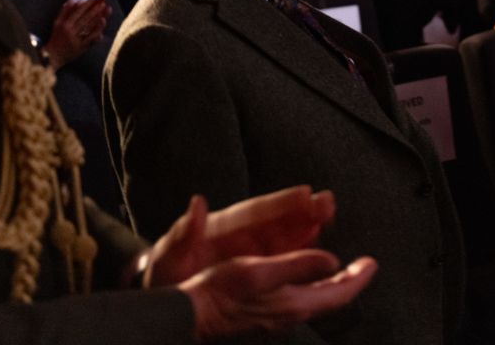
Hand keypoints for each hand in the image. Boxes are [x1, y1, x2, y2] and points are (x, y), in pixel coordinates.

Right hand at [43, 0, 108, 68]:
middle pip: (85, 18)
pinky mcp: (81, 47)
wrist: (53, 56)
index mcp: (65, 24)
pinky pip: (90, 39)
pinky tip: (103, 24)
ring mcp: (76, 39)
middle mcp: (71, 31)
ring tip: (106, 10)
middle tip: (103, 2)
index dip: (87, 5)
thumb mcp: (56, 23)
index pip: (78, 12)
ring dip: (98, 17)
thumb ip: (64, 11)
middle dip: (95, 9)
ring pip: (89, 27)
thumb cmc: (55, 37)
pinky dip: (97, 31)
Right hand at [139, 188, 375, 339]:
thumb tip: (332, 260)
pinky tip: (307, 278)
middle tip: (363, 266)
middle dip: (350, 281)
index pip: (340, 293)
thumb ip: (298, 265)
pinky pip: (301, 300)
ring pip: (317, 299)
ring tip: (342, 270)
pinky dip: (313, 285)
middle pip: (332, 298)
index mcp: (295, 302)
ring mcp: (279, 316)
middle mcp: (291, 313)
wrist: (194, 313)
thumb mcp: (262, 271)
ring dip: (333, 284)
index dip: (359, 278)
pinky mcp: (267, 315)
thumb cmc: (222, 292)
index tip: (371, 264)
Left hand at [143, 188, 333, 285]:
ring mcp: (252, 253)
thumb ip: (182, 234)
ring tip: (328, 214)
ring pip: (285, 236)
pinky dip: (302, 248)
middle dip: (302, 209)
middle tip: (327, 201)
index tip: (304, 193)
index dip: (280, 204)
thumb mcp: (167, 256)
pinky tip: (318, 244)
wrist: (169, 302)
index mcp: (220, 229)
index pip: (255, 213)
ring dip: (307, 224)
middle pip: (276, 220)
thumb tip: (196, 206)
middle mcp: (241, 236)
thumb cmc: (166, 276)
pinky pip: (284, 256)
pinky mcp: (258, 270)